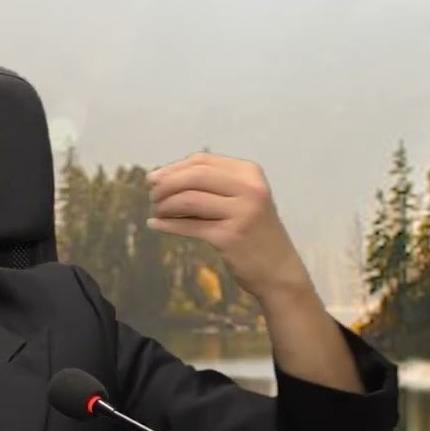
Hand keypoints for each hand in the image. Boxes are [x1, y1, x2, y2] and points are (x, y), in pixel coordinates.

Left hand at [147, 153, 310, 302]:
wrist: (277, 269)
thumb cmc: (254, 232)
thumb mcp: (242, 198)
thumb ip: (212, 184)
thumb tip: (165, 177)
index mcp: (250, 173)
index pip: (203, 161)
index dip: (173, 168)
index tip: (154, 178)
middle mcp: (249, 188)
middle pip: (195, 176)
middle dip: (166, 184)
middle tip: (151, 195)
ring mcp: (241, 212)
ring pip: (190, 199)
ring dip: (165, 205)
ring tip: (156, 211)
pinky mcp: (230, 236)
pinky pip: (189, 226)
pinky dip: (167, 224)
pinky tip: (155, 224)